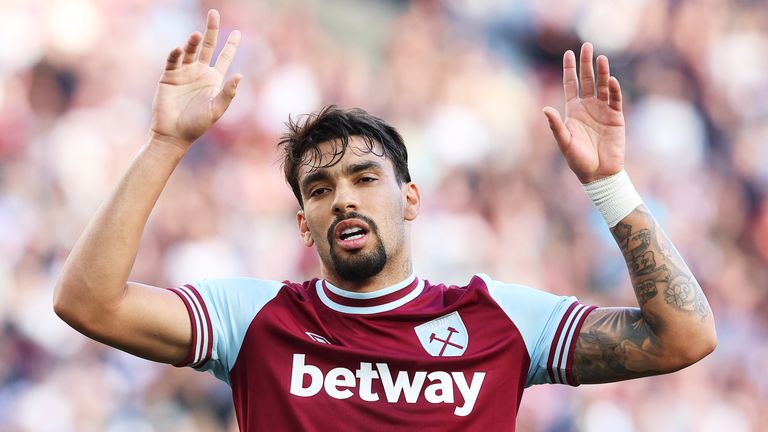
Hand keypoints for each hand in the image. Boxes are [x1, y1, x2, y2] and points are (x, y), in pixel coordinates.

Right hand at [150, 10, 241, 148]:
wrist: (173, 134)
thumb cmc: (197, 125)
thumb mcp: (216, 110)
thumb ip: (227, 93)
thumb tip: (240, 75)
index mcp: (213, 80)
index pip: (224, 58)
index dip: (231, 45)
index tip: (238, 32)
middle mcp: (199, 72)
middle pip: (207, 46)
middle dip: (211, 30)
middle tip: (214, 13)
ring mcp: (184, 72)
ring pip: (190, 50)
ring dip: (193, 42)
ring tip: (197, 35)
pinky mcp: (169, 76)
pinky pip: (173, 60)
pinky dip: (175, 53)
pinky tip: (178, 48)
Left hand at [543, 43, 624, 183]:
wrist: (599, 174)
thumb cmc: (578, 160)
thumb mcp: (564, 142)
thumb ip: (556, 126)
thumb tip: (545, 109)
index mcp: (573, 111)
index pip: (571, 84)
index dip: (569, 69)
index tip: (568, 52)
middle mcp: (588, 107)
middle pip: (587, 80)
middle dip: (586, 63)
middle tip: (586, 46)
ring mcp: (603, 110)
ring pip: (602, 86)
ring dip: (602, 72)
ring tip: (601, 58)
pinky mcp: (616, 117)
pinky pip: (615, 99)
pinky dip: (613, 90)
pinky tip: (610, 80)